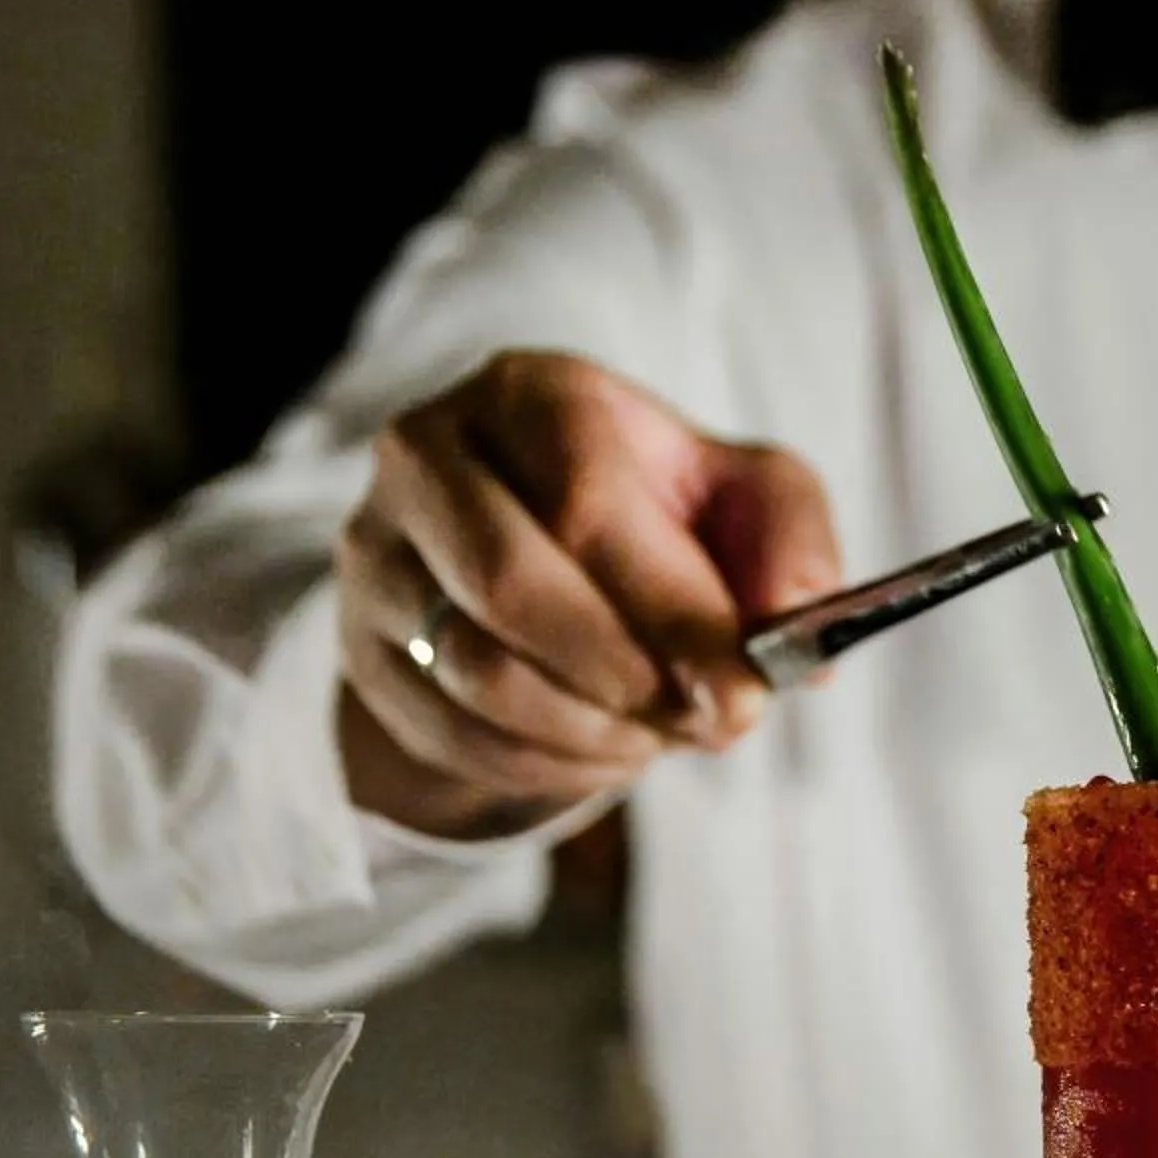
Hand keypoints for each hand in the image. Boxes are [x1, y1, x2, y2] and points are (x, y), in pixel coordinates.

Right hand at [333, 350, 843, 838]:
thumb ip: (792, 537)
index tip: (744, 692)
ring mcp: (377, 552)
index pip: (587, 502)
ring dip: (597, 729)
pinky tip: (611, 746)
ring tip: (665, 731)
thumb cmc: (661, 516)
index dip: (671, 610)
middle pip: (511, 586)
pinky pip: (455, 732)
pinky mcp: (364, 647)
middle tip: (712, 723)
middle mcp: (426, 453)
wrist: (545, 559)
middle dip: (631, 679)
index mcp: (531, 394)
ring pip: (478, 672)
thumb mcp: (745, 497)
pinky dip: (552, 763)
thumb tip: (793, 613)